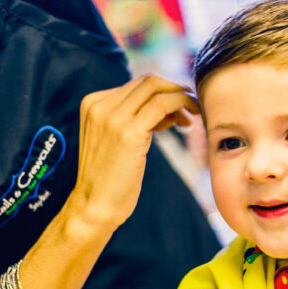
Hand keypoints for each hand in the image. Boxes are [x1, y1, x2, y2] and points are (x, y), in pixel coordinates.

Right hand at [69, 74, 198, 228]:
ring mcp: (112, 117)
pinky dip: (181, 105)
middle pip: (148, 81)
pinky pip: (162, 105)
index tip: (179, 108)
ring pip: (156, 87)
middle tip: (192, 107)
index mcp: (93, 103)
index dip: (163, 91)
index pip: (136, 84)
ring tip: (194, 114)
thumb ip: (134, 119)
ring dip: (182, 96)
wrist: (94, 207)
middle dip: (175, 89)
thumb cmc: (110, 180)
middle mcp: (100, 105)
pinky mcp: (128, 132)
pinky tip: (189, 122)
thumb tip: (167, 109)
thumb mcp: (117, 141)